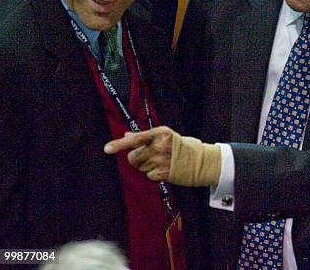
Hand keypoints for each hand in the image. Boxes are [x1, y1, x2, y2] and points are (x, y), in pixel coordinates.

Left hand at [104, 126, 221, 186]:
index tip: (107, 148)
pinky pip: (147, 176)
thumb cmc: (183, 146)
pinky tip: (164, 169)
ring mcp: (161, 161)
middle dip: (138, 157)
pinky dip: (153, 174)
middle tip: (151, 155)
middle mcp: (159, 146)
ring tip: (161, 161)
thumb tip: (126, 135)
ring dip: (146, 166)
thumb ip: (145, 136)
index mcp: (160, 133)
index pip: (136, 138)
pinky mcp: (163, 173)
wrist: (202, 161)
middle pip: (133, 157)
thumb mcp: (166, 136)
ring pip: (139, 167)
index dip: (120, 144)